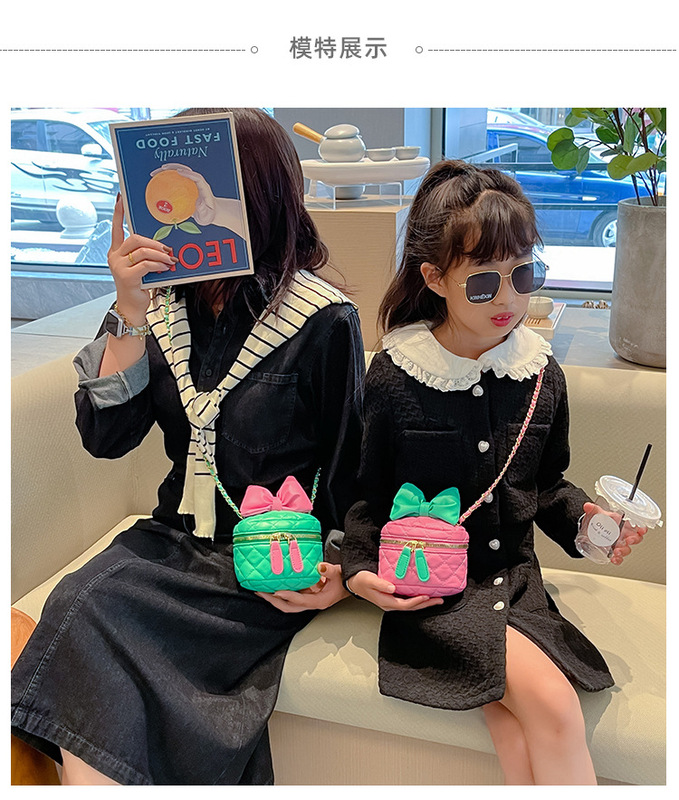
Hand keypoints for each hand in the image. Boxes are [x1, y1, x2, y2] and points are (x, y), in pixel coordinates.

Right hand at [108, 195, 176, 320]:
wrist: (132, 307)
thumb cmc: (138, 285)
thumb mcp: (141, 266)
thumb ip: (146, 254)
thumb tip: (163, 246)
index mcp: (116, 251)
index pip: (117, 228)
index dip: (118, 213)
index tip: (120, 198)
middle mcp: (114, 256)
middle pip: (135, 238)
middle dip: (154, 242)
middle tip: (167, 249)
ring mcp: (118, 266)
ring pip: (142, 251)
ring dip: (160, 255)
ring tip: (170, 260)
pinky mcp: (126, 276)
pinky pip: (146, 264)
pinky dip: (159, 265)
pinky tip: (166, 268)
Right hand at [150, 163, 215, 225]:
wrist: (210, 213)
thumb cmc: (209, 214)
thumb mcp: (207, 215)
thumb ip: (203, 210)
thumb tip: (198, 204)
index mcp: (203, 187)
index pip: (197, 177)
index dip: (188, 173)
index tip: (179, 172)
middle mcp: (196, 182)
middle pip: (185, 170)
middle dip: (174, 167)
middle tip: (161, 168)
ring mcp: (190, 183)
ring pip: (178, 173)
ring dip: (167, 171)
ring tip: (154, 174)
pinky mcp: (185, 187)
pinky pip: (174, 182)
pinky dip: (165, 181)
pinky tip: (155, 184)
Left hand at [254, 563, 348, 612]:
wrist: (349, 585)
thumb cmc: (344, 581)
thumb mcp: (338, 574)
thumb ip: (329, 571)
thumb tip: (320, 567)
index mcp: (319, 601)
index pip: (300, 600)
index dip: (288, 596)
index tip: (276, 591)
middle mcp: (311, 604)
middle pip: (288, 607)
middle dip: (273, 601)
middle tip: (260, 593)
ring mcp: (308, 601)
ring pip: (287, 604)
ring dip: (274, 599)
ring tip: (261, 591)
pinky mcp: (306, 596)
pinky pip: (290, 597)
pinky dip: (281, 594)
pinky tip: (272, 586)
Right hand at [346, 570, 443, 611]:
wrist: (355, 582)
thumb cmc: (361, 580)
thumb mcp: (369, 580)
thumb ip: (381, 584)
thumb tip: (393, 588)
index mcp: (385, 602)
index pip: (404, 604)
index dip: (416, 601)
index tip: (426, 596)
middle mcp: (390, 604)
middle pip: (411, 607)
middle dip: (426, 604)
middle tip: (439, 600)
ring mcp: (392, 602)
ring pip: (411, 605)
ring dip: (424, 603)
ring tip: (436, 599)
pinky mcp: (392, 598)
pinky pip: (408, 601)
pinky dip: (417, 599)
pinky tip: (424, 595)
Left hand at [583, 501, 647, 565]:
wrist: (588, 530)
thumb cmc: (598, 520)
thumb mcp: (597, 513)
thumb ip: (593, 509)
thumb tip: (588, 506)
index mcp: (623, 523)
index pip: (638, 525)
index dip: (642, 528)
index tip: (641, 530)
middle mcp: (624, 534)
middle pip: (636, 538)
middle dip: (634, 540)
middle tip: (628, 540)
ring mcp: (619, 543)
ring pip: (627, 549)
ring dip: (624, 551)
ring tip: (616, 551)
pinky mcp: (613, 551)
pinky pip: (619, 558)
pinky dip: (618, 560)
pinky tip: (613, 559)